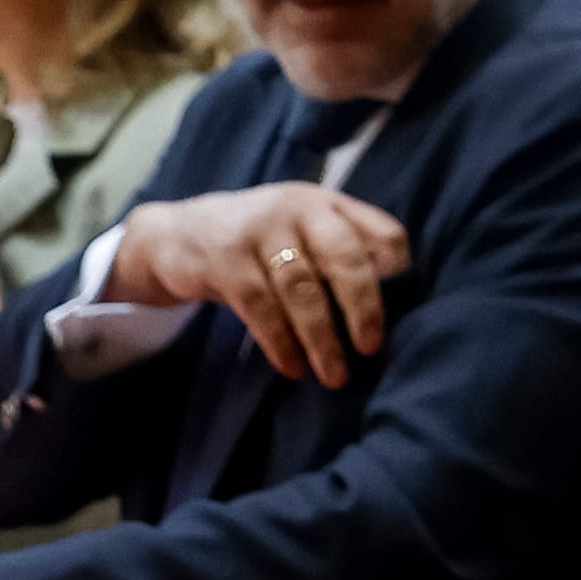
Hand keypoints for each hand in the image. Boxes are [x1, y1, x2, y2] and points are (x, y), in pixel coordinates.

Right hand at [104, 185, 408, 388]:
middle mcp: (298, 208)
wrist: (175, 235)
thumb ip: (341, 257)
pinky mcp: (224, 258)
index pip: (382, 232)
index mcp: (329, 204)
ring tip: (333, 375)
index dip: (399, 271)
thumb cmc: (258, 245)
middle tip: (370, 349)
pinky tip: (293, 368)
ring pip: (302, 288)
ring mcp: (258, 230)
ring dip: (321, 338)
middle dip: (364, 308)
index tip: (404, 309)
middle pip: (346, 257)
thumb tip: (388, 321)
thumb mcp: (301, 235)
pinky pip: (260, 306)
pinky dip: (280, 342)